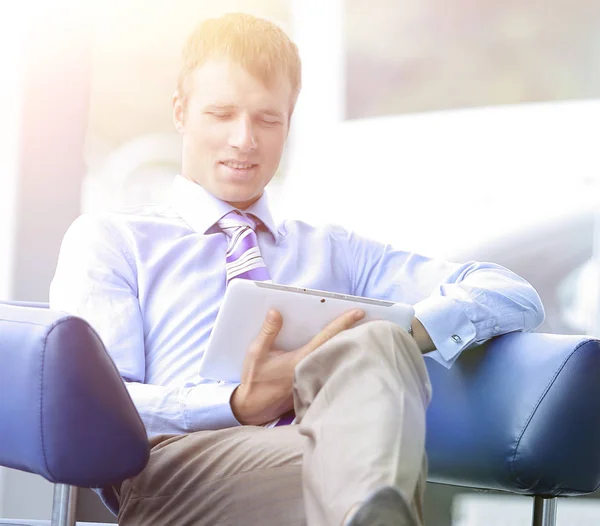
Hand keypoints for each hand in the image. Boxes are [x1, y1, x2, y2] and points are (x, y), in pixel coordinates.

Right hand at [231, 307, 364, 424]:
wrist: (252, 409)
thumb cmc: (254, 381)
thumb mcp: (256, 353)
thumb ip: (268, 331)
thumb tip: (276, 311)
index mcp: (301, 360)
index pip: (326, 337)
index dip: (343, 322)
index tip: (359, 312)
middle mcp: (311, 370)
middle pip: (336, 347)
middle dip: (351, 332)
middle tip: (365, 318)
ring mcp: (313, 381)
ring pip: (333, 359)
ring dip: (344, 345)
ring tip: (356, 331)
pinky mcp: (311, 388)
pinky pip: (327, 370)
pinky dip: (335, 359)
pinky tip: (339, 353)